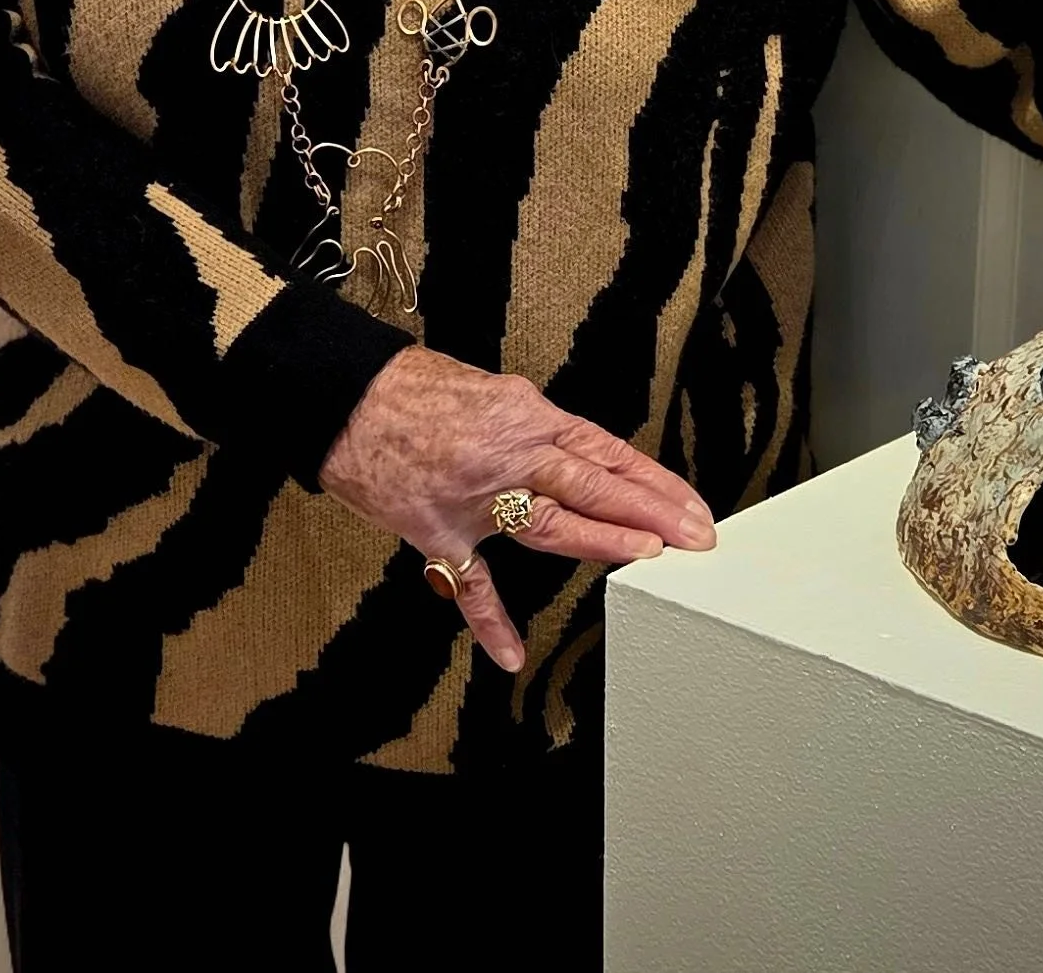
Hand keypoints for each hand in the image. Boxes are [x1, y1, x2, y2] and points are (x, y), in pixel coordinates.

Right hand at [319, 345, 715, 670]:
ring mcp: (474, 497)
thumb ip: (533, 428)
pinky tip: (510, 654)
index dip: (653, 480)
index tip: (690, 505)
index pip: (606, 452)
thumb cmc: (415, 389)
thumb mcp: (492, 390)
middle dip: (650, 511)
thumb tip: (570, 454)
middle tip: (694, 535)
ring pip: (550, 523)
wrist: (347, 396)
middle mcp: (510, 453)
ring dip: (602, 542)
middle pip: (594, 484)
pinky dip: (490, 622)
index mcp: (527, 416)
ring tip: (647, 559)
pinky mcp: (436, 530)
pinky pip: (469, 583)